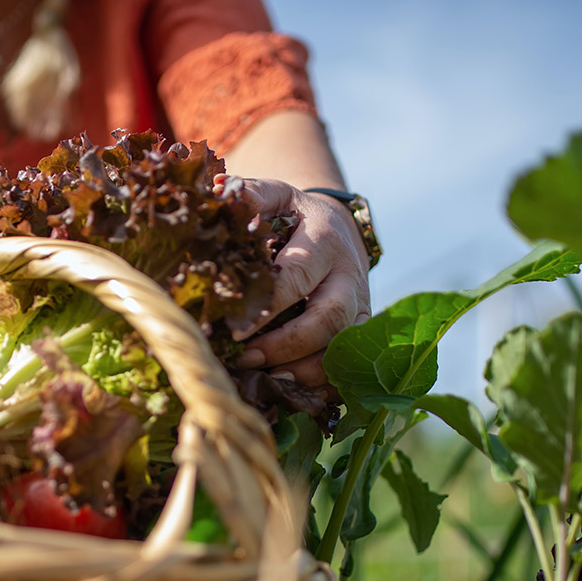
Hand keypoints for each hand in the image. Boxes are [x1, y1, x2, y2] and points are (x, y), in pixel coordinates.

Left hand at [219, 176, 371, 386]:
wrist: (338, 228)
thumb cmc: (294, 217)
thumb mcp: (276, 196)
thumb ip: (250, 195)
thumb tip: (219, 192)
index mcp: (325, 239)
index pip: (297, 278)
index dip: (265, 308)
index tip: (233, 330)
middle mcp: (349, 275)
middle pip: (327, 320)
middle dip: (285, 346)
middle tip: (245, 358)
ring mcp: (361, 305)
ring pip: (341, 348)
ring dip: (303, 370)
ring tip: (265, 378)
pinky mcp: (362, 329)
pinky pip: (348, 365)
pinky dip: (321, 382)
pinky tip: (290, 388)